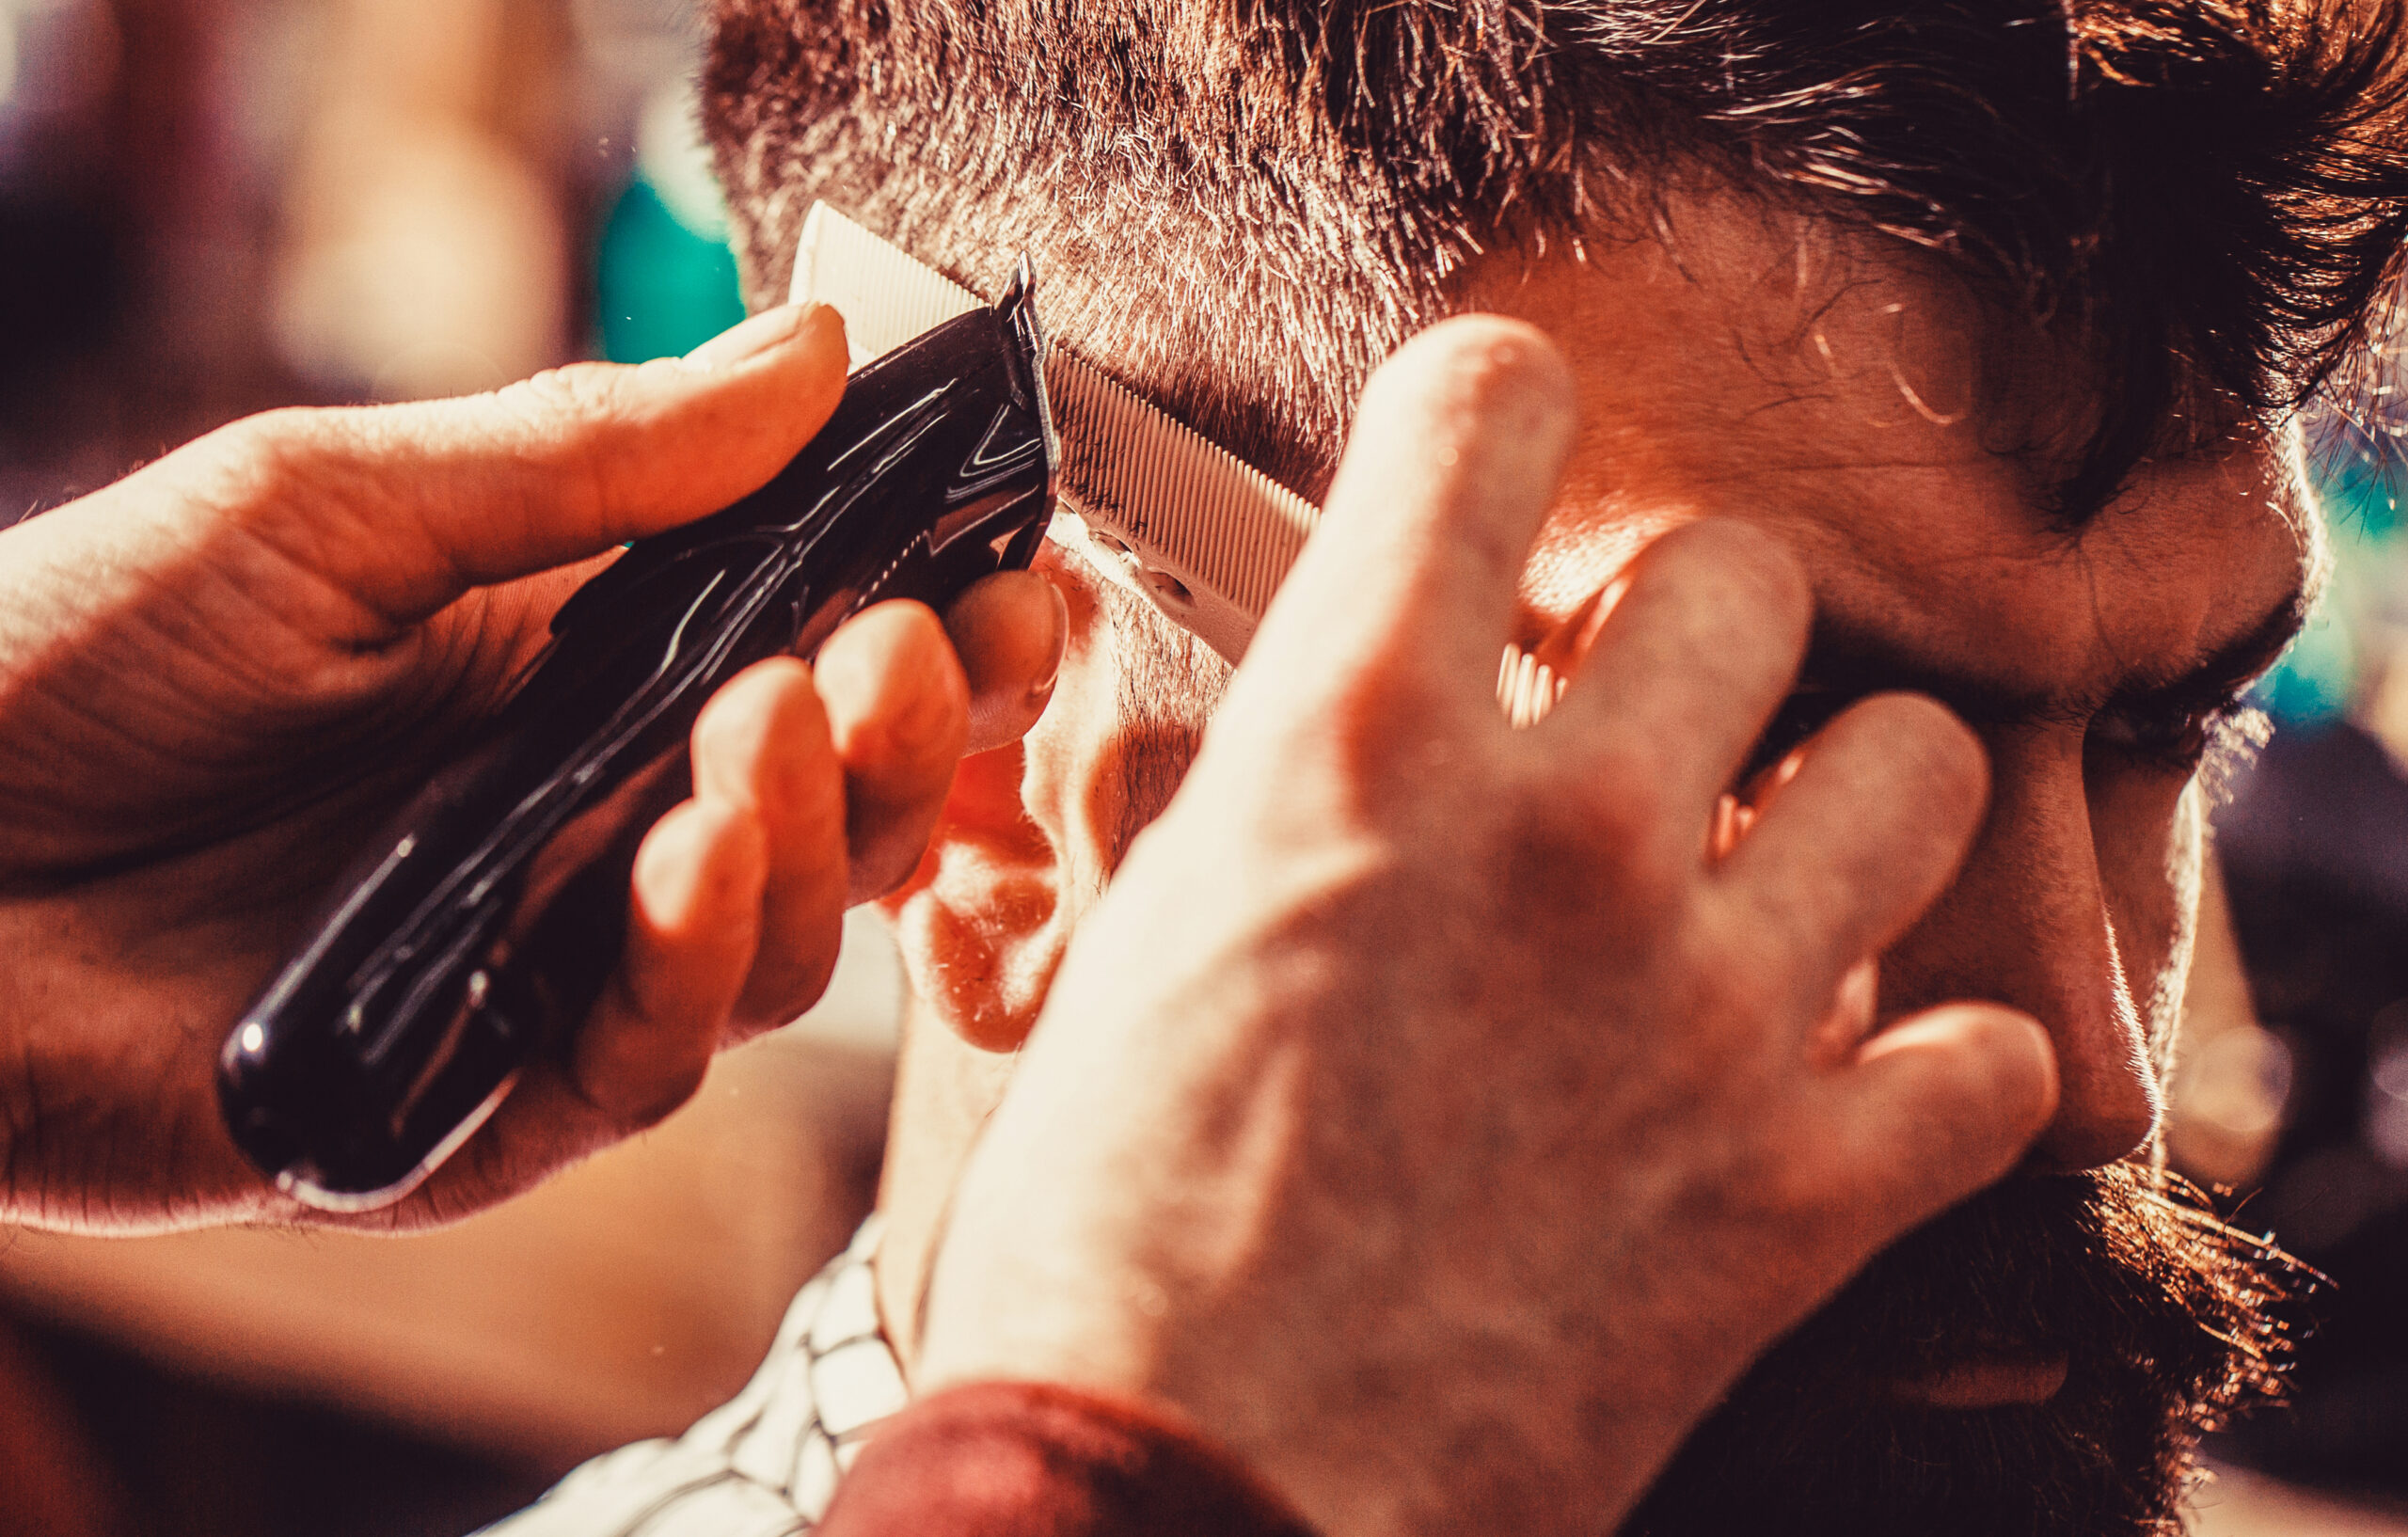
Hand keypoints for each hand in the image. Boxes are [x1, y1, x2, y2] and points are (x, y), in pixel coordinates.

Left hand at [0, 304, 1064, 1231]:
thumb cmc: (75, 655)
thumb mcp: (338, 510)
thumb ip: (590, 454)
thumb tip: (815, 346)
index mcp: (585, 680)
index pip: (822, 665)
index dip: (940, 634)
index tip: (1011, 577)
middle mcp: (594, 833)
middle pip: (842, 821)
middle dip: (905, 742)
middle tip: (898, 654)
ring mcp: (541, 975)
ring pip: (775, 954)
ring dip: (811, 847)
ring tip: (764, 734)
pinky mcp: (471, 1107)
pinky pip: (636, 1068)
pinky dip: (686, 971)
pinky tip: (676, 863)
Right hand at [913, 318, 2055, 1533]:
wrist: (1170, 1513)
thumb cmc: (1103, 1246)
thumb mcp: (1128, 959)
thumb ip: (1245, 798)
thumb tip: (1290, 707)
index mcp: (1348, 745)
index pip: (1485, 410)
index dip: (1490, 418)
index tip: (1488, 476)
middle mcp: (1555, 832)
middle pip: (1741, 578)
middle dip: (1686, 638)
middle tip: (1627, 734)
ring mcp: (1703, 1009)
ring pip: (1918, 769)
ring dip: (1845, 813)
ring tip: (1766, 883)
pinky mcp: (1800, 1195)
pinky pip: (1986, 1059)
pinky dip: (1928, 1069)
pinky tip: (1839, 1090)